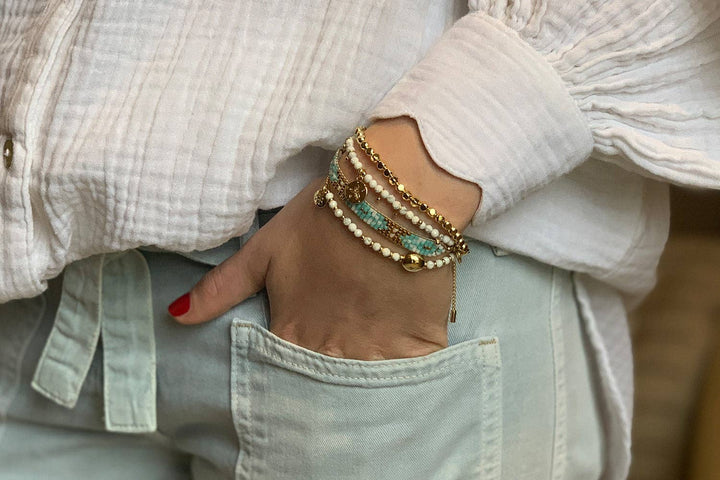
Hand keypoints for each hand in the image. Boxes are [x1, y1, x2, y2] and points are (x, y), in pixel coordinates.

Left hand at [168, 117, 481, 359]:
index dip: (288, 373)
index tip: (295, 369)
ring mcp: (378, 353)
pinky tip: (406, 361)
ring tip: (368, 374)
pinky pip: (414, 375)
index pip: (280, 375)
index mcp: (292, 335)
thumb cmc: (323, 217)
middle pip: (324, 388)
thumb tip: (175, 315)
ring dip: (364, 385)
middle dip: (324, 388)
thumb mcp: (265, 249)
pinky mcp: (420, 344)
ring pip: (367, 389)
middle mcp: (331, 354)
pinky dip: (409, 374)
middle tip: (333, 377)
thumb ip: (221, 288)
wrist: (391, 197)